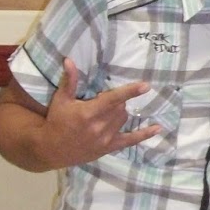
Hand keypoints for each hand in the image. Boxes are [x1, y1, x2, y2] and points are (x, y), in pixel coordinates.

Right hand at [40, 59, 160, 167]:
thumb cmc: (56, 121)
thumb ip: (69, 80)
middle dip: (116, 101)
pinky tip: (158, 128)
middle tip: (103, 100)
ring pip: (124, 119)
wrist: (51, 149)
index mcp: (88, 113)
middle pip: (120, 108)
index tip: (145, 86)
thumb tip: (69, 60)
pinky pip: (130, 141)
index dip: (129, 92)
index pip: (113, 99)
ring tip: (108, 111)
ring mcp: (106, 139)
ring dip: (121, 112)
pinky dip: (144, 135)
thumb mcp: (61, 100)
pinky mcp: (109, 147)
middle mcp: (100, 126)